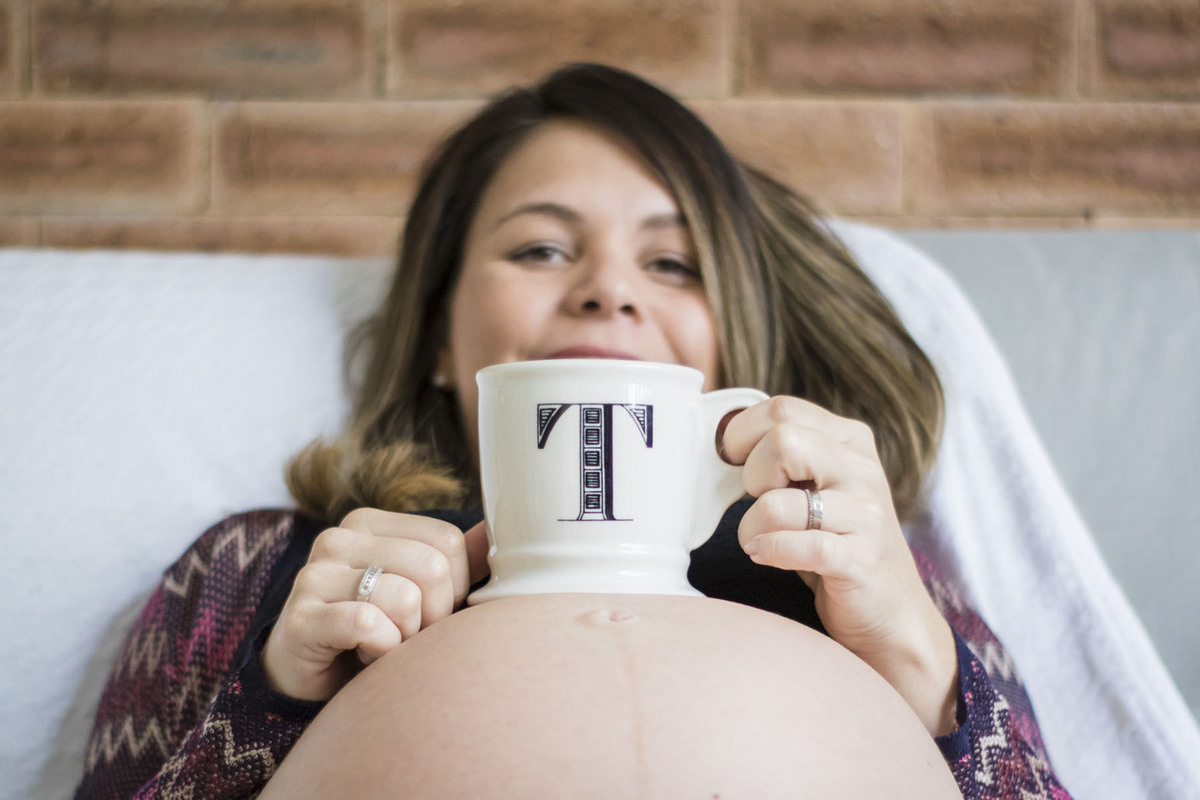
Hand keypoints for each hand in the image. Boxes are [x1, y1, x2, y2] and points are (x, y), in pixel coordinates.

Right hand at [262, 509, 489, 701]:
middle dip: (434, 616)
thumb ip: (455, 559)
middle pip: (432, 568)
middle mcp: (338, 539)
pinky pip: (369, 626)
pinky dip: (380, 651)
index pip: (448, 542)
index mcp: (370, 523)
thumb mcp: (418, 590)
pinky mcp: (301, 618)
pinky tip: (363, 656)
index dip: (454, 588)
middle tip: (409, 635)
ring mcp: (314, 575)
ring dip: (405, 637)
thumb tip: (499, 531)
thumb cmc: (374, 632)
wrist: (311, 680)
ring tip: (383, 643)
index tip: (430, 611)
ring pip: (404, 598)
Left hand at [721, 396, 957, 735]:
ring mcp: (866, 515)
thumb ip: (783, 457)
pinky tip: (768, 556)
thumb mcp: (816, 486)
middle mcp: (862, 470)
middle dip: (752, 475)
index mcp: (849, 441)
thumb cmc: (837, 545)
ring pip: (778, 501)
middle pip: (782, 440)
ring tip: (757, 539)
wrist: (892, 614)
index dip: (741, 434)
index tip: (731, 462)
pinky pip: (798, 546)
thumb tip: (720, 442)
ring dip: (752, 526)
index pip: (782, 409)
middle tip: (756, 502)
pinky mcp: (860, 560)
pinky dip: (770, 552)